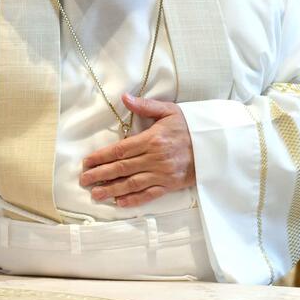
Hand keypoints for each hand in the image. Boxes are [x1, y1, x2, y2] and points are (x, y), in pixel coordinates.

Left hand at [78, 95, 195, 207]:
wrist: (216, 144)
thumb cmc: (189, 126)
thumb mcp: (169, 110)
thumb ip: (145, 105)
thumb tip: (124, 97)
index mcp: (152, 139)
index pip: (120, 150)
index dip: (101, 157)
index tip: (87, 162)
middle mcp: (155, 158)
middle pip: (122, 168)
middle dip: (100, 174)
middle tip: (84, 180)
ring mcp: (163, 174)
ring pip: (132, 184)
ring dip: (112, 189)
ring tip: (96, 193)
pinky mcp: (170, 185)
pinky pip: (149, 195)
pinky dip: (134, 200)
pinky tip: (119, 202)